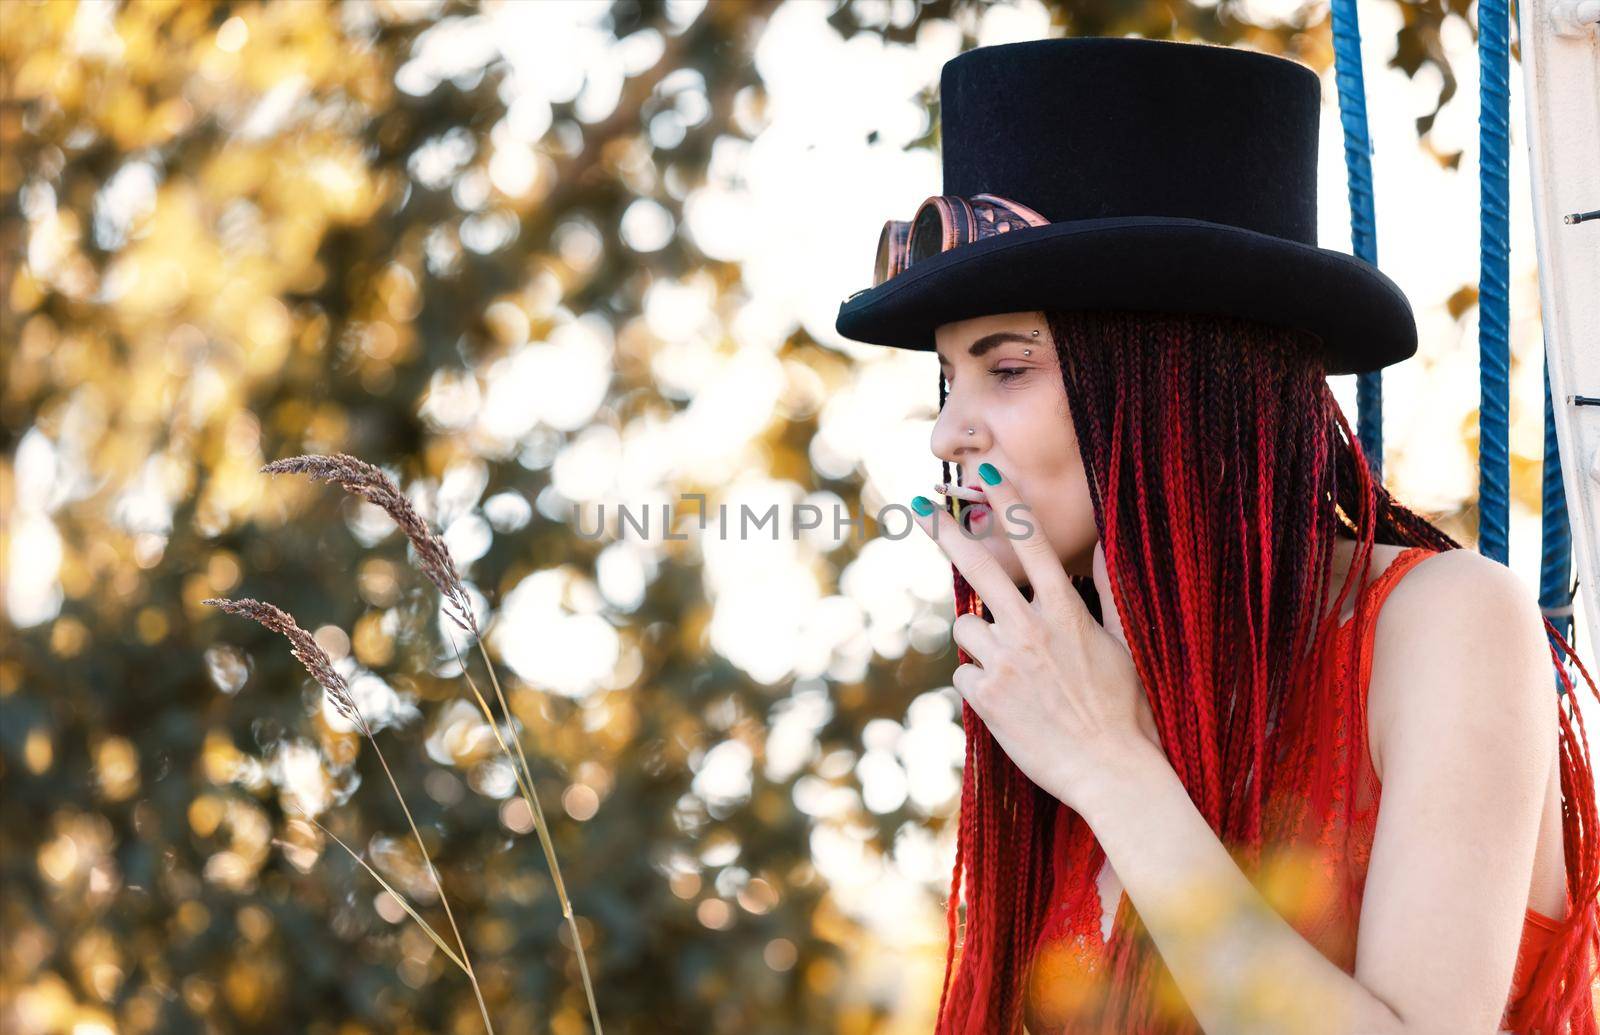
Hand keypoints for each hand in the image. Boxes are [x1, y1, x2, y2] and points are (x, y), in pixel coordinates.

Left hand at [911, 464, 1161, 813]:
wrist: (1112, 772)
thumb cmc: (1126, 710)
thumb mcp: (1126, 645)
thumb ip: (1109, 593)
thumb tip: (1102, 546)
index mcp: (1065, 611)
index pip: (1032, 543)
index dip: (1007, 504)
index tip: (983, 473)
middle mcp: (1030, 628)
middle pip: (978, 566)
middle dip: (946, 530)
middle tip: (920, 505)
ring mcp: (1004, 662)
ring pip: (964, 629)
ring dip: (978, 643)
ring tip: (1016, 674)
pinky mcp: (985, 697)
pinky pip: (964, 676)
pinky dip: (980, 686)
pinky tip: (1011, 705)